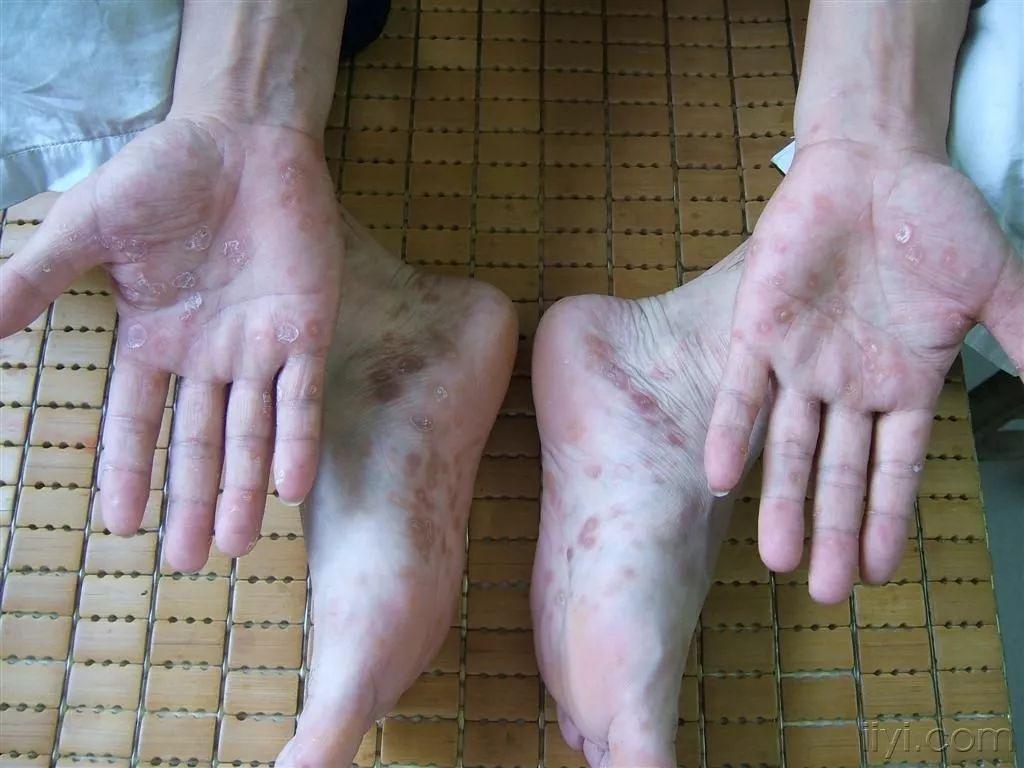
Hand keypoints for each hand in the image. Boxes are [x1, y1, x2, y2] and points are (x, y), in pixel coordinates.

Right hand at [0, 115, 343, 569]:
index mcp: (154, 339)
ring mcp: (259, 348)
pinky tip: (290, 489)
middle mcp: (207, 356)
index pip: (137, 421)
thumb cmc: (163, 176)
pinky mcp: (306, 331)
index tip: (120, 526)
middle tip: (185, 563)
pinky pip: (302, 399)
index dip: (129, 472)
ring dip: (242, 489)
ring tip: (233, 548)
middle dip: (190, 501)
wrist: (244, 139)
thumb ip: (34, 278)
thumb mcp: (88, 229)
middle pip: (197, 443)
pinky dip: (296, 442)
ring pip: (250, 434)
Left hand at [704, 140, 1022, 601]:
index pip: (893, 468)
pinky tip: (721, 474)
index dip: (887, 519)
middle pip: (837, 472)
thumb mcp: (997, 285)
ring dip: (781, 498)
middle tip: (823, 591)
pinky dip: (732, 429)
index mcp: (901, 384)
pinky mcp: (758, 328)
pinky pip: (742, 388)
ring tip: (775, 558)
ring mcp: (800, 360)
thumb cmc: (935, 221)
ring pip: (786, 444)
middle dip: (832, 530)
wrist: (874, 162)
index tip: (879, 574)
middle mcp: (847, 384)